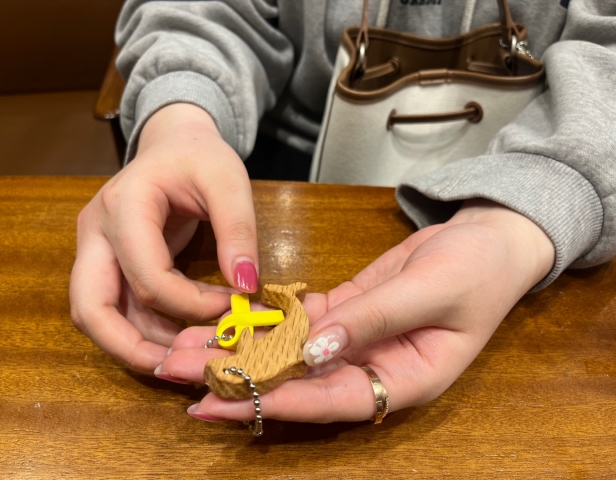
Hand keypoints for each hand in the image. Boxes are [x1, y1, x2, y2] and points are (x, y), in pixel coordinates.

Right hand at [69, 104, 258, 372]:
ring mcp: (94, 249)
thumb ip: (239, 230)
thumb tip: (247, 286)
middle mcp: (96, 231)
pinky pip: (113, 307)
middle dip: (130, 347)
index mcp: (124, 205)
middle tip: (177, 368)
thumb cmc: (200, 157)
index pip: (147, 275)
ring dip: (136, 344)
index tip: (233, 306)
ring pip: (96, 315)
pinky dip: (140, 330)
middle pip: (90, 307)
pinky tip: (176, 338)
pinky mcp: (105, 263)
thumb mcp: (228, 181)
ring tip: (185, 356)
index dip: (191, 303)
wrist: (173, 145)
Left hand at [154, 200, 553, 421]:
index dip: (274, 401)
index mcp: (405, 381)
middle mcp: (374, 369)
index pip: (330, 400)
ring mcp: (357, 341)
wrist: (489, 239)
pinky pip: (301, 321)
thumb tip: (314, 350)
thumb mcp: (433, 290)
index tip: (220, 398)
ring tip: (187, 345)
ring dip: (243, 348)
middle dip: (239, 379)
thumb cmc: (478, 269)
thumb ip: (374, 320)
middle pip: (298, 383)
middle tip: (178, 371)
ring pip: (291, 352)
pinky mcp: (348, 313)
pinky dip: (266, 319)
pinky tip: (230, 316)